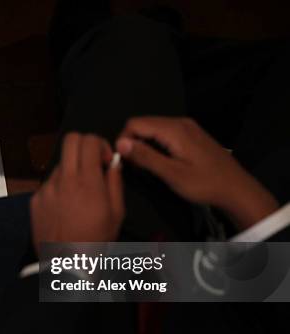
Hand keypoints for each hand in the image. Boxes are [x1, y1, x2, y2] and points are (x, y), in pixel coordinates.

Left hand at [30, 133, 123, 250]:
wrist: (66, 265)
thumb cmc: (97, 240)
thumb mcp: (117, 213)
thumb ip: (115, 182)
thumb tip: (113, 162)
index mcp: (87, 181)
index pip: (89, 140)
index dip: (101, 144)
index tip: (105, 162)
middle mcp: (64, 179)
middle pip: (70, 140)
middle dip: (84, 146)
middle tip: (91, 165)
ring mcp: (46, 188)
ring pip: (60, 164)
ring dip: (72, 171)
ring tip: (78, 195)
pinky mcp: (35, 199)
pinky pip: (49, 184)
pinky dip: (59, 188)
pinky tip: (64, 208)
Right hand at [116, 117, 278, 229]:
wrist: (236, 188)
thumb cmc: (204, 183)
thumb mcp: (171, 173)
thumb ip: (145, 156)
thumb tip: (120, 143)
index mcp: (174, 129)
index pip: (135, 123)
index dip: (123, 140)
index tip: (124, 161)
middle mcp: (180, 122)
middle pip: (143, 123)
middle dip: (132, 142)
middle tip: (133, 166)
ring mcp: (187, 127)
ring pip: (153, 128)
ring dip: (143, 144)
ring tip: (145, 166)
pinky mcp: (191, 134)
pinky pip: (165, 132)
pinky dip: (156, 144)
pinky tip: (160, 161)